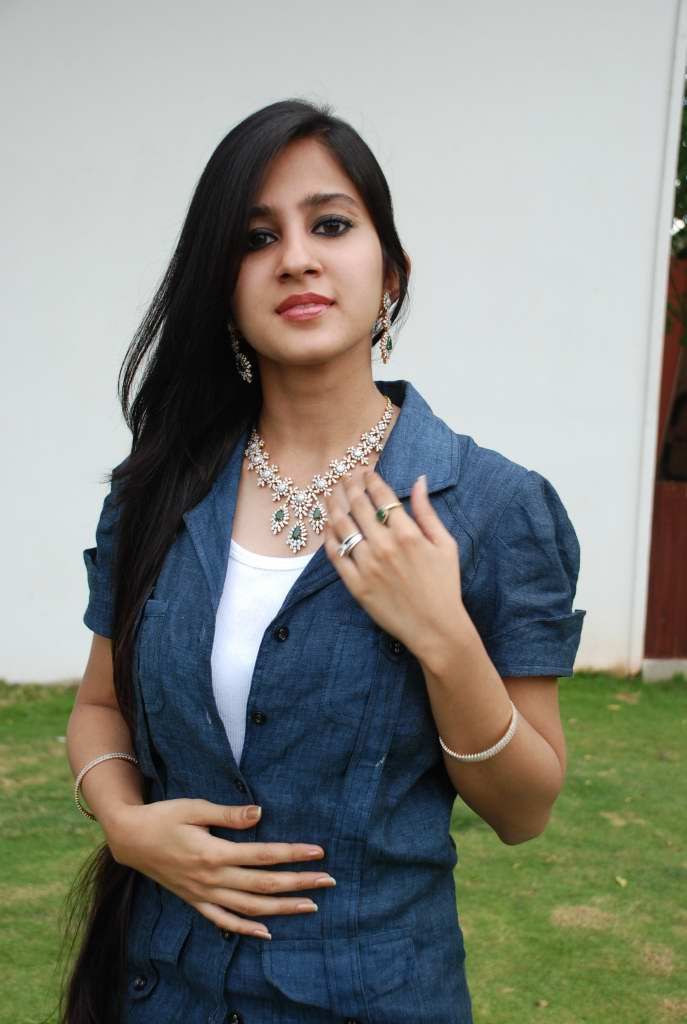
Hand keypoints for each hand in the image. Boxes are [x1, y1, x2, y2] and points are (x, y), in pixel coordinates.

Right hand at [104, 800, 335, 938]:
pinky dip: (246, 928)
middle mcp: (212, 879)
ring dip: (282, 908)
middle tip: (328, 881)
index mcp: (214, 853)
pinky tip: (267, 931)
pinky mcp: (195, 901)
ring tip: (310, 906)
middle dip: (299, 883)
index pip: (263, 856)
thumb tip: (261, 813)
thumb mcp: (195, 808)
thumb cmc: (164, 816)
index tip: (319, 852)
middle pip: (263, 885)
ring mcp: (203, 894)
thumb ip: (229, 814)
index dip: (293, 854)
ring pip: (250, 907)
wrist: (130, 839)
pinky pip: (224, 921)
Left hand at [322, 466, 463, 662]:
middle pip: (358, 506)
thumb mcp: (445, 544)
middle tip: (345, 477)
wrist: (435, 627)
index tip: (365, 472)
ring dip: (334, 505)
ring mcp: (367, 566)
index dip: (371, 480)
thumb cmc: (444, 585)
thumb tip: (419, 480)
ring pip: (342, 527)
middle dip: (349, 486)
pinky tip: (328, 526)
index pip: (382, 496)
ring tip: (331, 494)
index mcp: (408, 534)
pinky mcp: (356, 585)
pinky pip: (336, 555)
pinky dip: (329, 537)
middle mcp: (384, 546)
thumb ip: (428, 512)